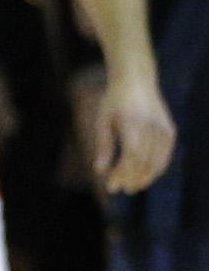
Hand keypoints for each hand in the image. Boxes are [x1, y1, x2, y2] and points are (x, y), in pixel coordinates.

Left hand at [94, 68, 175, 194]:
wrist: (137, 81)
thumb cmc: (114, 102)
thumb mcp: (102, 120)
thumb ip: (103, 146)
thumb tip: (100, 171)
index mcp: (132, 122)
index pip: (131, 156)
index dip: (122, 174)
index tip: (111, 186)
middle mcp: (151, 126)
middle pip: (144, 162)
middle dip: (131, 179)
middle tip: (119, 189)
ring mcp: (164, 129)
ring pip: (157, 162)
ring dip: (144, 178)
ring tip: (130, 187)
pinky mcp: (170, 131)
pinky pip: (164, 156)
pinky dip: (155, 169)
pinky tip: (143, 176)